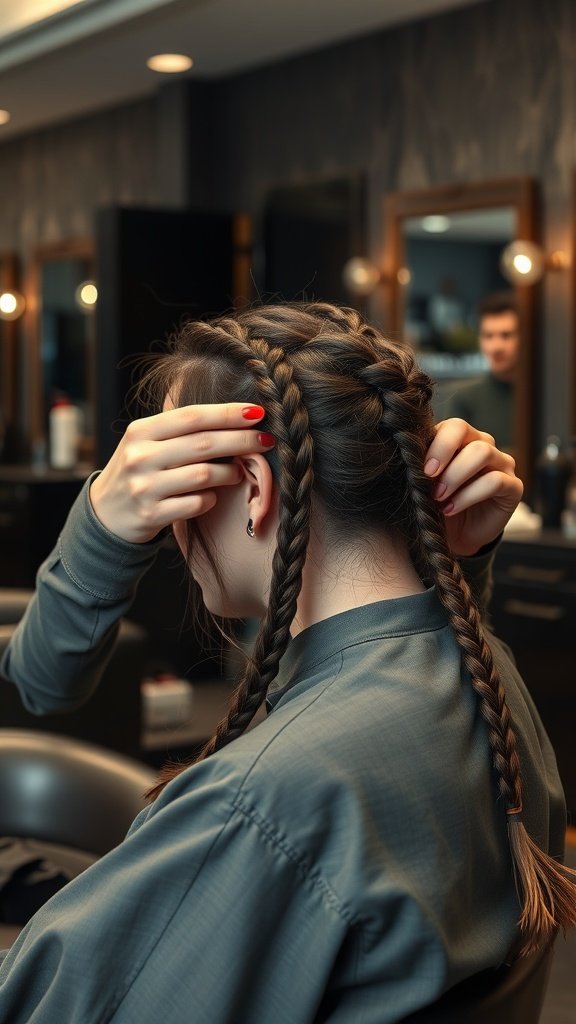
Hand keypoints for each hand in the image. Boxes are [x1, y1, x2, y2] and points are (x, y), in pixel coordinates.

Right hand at [90, 404, 274, 542]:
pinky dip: (212, 498)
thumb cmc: (139, 472)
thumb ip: (181, 431)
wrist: (105, 515)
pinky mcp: (152, 515)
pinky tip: (212, 496)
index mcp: (141, 431)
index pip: (193, 417)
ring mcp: (145, 487)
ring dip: (230, 472)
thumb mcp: (147, 443)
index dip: (228, 413)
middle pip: (204, 444)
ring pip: (204, 474)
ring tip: (238, 472)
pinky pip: (198, 503)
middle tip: (266, 440)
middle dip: (242, 440)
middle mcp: (141, 456)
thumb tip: (236, 418)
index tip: (258, 412)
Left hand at [424, 418, 523, 556]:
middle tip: (429, 483)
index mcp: (460, 439)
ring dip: (455, 476)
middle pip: (466, 432)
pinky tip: (452, 508)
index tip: (424, 470)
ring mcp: (501, 464)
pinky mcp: (513, 486)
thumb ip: (421, 466)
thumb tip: (407, 454)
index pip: (453, 426)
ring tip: (439, 498)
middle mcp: (483, 445)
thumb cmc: (436, 505)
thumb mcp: (424, 484)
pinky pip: (495, 481)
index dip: (438, 444)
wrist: (454, 537)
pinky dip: (468, 496)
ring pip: (482, 452)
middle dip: (444, 457)